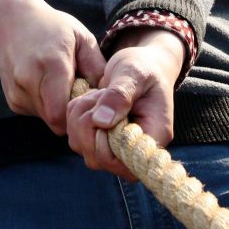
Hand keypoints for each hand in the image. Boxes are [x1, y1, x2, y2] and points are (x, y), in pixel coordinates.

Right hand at [0, 0, 105, 135]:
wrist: (10, 20)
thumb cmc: (52, 27)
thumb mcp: (82, 38)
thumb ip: (98, 68)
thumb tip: (111, 98)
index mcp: (52, 64)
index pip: (64, 114)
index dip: (80, 115)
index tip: (90, 104)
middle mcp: (29, 80)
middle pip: (56, 120)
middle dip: (71, 115)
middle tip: (80, 97)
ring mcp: (17, 91)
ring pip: (46, 119)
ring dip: (58, 109)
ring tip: (62, 87)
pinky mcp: (12, 100)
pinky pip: (37, 113)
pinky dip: (46, 105)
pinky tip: (47, 86)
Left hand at [66, 28, 185, 180]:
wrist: (141, 65)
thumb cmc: (143, 68)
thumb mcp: (134, 74)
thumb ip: (119, 95)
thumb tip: (101, 121)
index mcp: (153, 137)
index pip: (125, 163)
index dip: (105, 142)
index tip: (104, 112)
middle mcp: (134, 149)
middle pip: (98, 158)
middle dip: (87, 124)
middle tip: (98, 96)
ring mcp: (115, 147)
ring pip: (82, 147)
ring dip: (79, 117)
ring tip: (96, 94)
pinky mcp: (99, 139)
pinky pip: (75, 136)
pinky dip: (74, 116)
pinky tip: (89, 98)